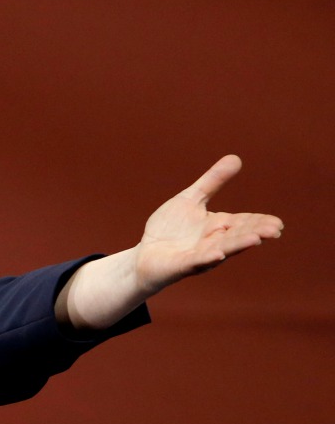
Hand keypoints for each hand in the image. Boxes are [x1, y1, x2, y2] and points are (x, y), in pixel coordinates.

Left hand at [133, 155, 283, 294]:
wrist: (145, 254)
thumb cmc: (170, 228)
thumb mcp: (191, 199)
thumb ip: (212, 182)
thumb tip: (236, 158)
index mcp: (217, 226)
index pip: (243, 223)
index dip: (259, 223)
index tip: (277, 223)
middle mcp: (213, 242)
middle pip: (237, 236)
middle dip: (255, 232)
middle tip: (274, 230)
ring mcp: (199, 255)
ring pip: (222, 249)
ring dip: (238, 244)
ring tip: (255, 239)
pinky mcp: (182, 265)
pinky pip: (197, 261)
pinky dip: (208, 257)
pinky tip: (218, 254)